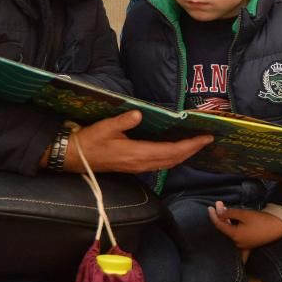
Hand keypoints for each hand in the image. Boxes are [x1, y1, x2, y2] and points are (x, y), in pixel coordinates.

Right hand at [62, 110, 212, 173]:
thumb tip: (138, 114)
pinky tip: (177, 151)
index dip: (190, 145)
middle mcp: (142, 163)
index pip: (172, 151)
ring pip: (169, 163)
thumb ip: (123, 121)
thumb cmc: (89, 142)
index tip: (205, 139)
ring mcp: (139, 167)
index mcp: (137, 153)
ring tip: (197, 145)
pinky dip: (173, 157)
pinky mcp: (135, 167)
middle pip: (174, 159)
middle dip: (192, 150)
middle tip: (207, 140)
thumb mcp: (104, 128)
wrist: (74, 158)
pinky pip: (161, 164)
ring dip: (184, 155)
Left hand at [209, 201, 281, 249]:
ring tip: (224, 211)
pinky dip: (232, 229)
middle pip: (224, 230)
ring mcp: (243, 245)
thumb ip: (230, 213)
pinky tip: (231, 225)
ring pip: (229, 233)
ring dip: (226, 222)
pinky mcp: (248, 243)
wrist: (278, 227)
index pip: (219, 225)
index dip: (214, 216)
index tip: (210, 207)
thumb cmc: (261, 220)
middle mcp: (237, 243)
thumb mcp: (244, 215)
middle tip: (219, 205)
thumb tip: (219, 211)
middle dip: (220, 217)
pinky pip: (236, 237)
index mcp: (235, 236)